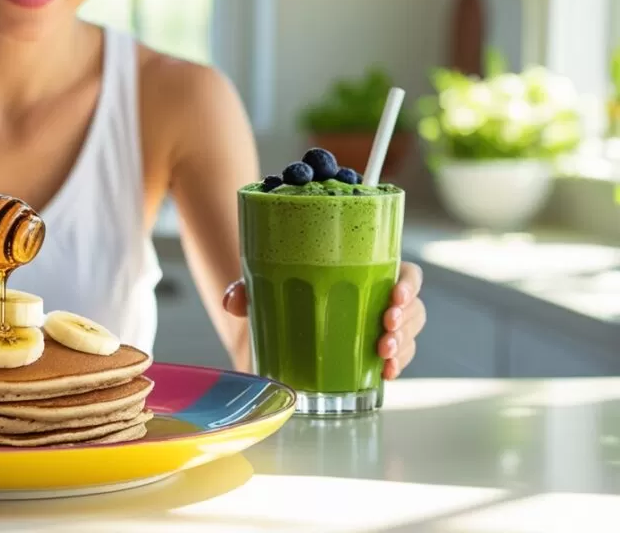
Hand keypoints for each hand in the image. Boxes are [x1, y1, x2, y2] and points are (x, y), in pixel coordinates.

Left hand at [221, 261, 426, 379]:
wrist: (274, 327)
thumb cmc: (280, 294)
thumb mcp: (263, 288)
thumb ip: (247, 291)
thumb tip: (232, 300)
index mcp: (367, 272)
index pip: (404, 273)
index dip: (409, 284)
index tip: (396, 295)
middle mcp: (379, 299)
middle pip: (413, 307)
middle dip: (407, 319)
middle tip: (387, 327)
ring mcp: (380, 329)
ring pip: (410, 334)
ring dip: (404, 344)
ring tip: (386, 354)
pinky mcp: (374, 355)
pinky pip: (398, 360)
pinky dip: (397, 366)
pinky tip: (387, 373)